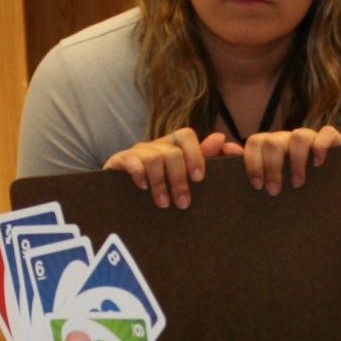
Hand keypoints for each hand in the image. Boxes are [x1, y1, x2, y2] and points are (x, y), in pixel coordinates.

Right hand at [103, 129, 241, 208]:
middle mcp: (154, 146)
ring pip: (154, 158)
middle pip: (172, 151)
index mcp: (171, 147)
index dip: (196, 154)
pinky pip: (132, 160)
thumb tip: (223, 140)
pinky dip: (139, 174)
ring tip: (164, 204)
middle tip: (183, 203)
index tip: (199, 179)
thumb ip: (203, 160)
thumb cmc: (156, 192)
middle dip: (179, 179)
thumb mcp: (181, 178)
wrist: (118, 202)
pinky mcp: (118, 161)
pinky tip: (142, 188)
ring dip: (161, 184)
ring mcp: (136, 153)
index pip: (186, 136)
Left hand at [243, 125, 340, 193]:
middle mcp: (286, 140)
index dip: (253, 163)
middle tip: (274, 191)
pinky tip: (318, 165)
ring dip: (296, 162)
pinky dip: (322, 146)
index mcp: (268, 147)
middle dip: (272, 168)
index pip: (254, 143)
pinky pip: (327, 133)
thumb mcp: (261, 181)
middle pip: (273, 142)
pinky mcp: (332, 141)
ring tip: (297, 184)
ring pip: (298, 136)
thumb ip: (241, 163)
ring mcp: (309, 138)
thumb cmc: (283, 190)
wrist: (322, 197)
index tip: (257, 185)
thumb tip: (226, 146)